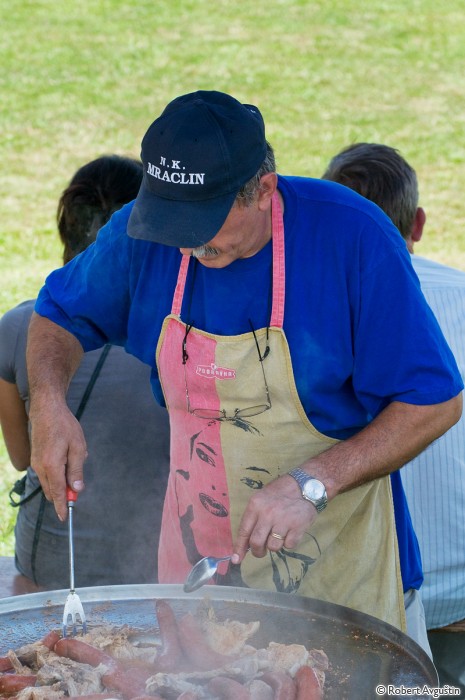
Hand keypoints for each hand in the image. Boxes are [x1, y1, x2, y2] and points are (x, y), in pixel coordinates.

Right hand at [29, 398, 86, 520]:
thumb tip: (77, 489)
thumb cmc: (65, 426)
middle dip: (64, 494)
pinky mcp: (36, 459)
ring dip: (61, 482)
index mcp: (52, 465)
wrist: (46, 409)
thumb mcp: (77, 447)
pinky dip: (57, 474)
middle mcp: (41, 467)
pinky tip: (66, 457)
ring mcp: (36, 463)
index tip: (66, 518)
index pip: (57, 493)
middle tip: (77, 489)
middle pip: (51, 491)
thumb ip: (76, 469)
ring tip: (73, 462)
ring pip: (48, 483)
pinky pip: (47, 474)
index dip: (63, 506)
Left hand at [231, 474, 316, 563]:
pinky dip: (289, 542)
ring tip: (280, 534)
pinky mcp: (297, 527)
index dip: (239, 547)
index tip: (236, 559)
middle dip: (258, 551)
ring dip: (275, 545)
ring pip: (273, 547)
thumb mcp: (262, 499)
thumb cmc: (280, 493)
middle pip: (256, 543)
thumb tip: (245, 543)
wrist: (305, 486)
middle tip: (261, 551)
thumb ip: (253, 518)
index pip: (244, 531)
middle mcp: (267, 513)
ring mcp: (283, 520)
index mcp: (255, 505)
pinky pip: (289, 545)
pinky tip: (291, 531)